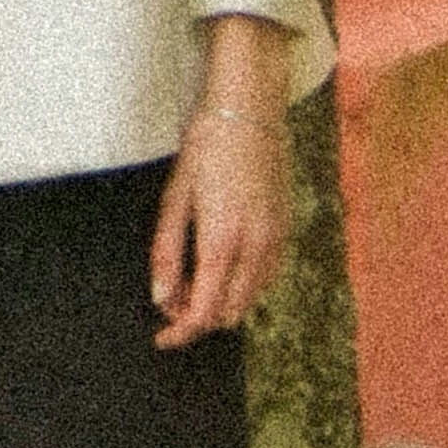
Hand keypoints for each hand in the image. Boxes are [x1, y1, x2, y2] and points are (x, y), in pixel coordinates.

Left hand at [151, 21, 291, 347]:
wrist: (250, 108)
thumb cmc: (207, 145)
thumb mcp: (175, 196)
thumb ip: (167, 251)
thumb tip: (161, 297)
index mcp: (224, 238)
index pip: (204, 310)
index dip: (181, 333)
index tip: (162, 339)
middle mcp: (257, 245)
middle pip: (229, 313)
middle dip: (199, 317)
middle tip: (172, 298)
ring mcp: (276, 238)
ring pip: (250, 298)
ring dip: (221, 301)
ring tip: (191, 277)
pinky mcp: (285, 228)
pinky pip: (265, 276)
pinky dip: (241, 283)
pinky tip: (219, 262)